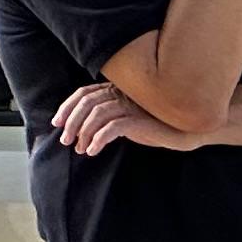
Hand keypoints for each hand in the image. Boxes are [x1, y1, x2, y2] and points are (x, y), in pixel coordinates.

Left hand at [52, 82, 192, 156]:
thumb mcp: (126, 119)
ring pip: (96, 114)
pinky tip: (93, 150)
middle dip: (71, 122)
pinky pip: (112, 127)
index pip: (83, 93)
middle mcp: (122, 94)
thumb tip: (79, 130)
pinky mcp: (139, 120)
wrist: (184, 133)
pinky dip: (98, 139)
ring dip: (83, 132)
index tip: (56, 123)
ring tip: (79, 149)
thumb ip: (107, 117)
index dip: (67, 107)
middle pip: (86, 102)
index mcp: (116, 90)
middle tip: (65, 140)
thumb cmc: (155, 127)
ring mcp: (131, 106)